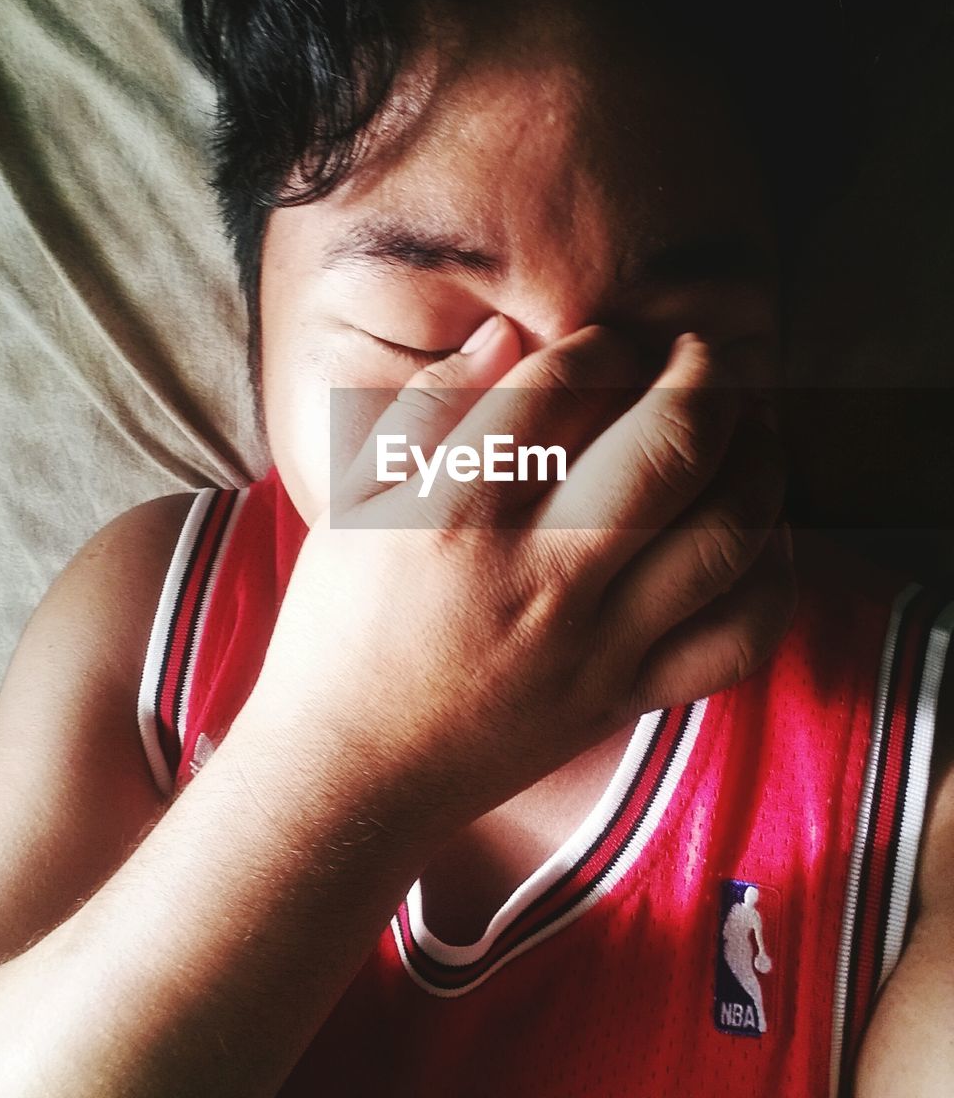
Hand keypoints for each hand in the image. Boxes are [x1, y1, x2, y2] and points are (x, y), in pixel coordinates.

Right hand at [248, 315, 795, 831]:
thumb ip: (422, 410)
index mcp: (456, 513)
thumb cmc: (340, 630)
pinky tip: (762, 534)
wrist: (351, 774)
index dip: (602, 343)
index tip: (608, 343)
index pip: (561, 385)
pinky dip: (771, 578)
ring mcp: (594, 644)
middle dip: (706, 376)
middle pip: (670, 446)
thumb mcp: (352, 504)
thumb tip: (503, 337)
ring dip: (757, 461)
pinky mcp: (624, 700)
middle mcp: (539, 574)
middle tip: (702, 355)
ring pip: (724, 534)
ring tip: (751, 427)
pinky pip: (735, 639)